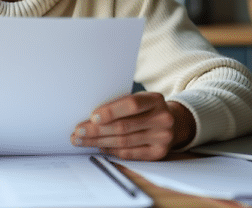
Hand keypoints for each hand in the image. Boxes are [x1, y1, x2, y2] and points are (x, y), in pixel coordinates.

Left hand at [71, 92, 194, 160]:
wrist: (173, 122)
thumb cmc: (147, 109)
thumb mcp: (140, 99)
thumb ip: (121, 105)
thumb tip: (91, 117)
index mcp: (155, 100)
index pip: (131, 105)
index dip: (110, 111)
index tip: (92, 117)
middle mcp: (162, 119)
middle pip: (124, 126)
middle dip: (97, 130)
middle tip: (78, 132)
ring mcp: (162, 138)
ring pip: (123, 141)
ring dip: (98, 142)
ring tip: (82, 140)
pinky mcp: (158, 153)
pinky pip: (129, 153)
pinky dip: (111, 150)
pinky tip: (99, 146)